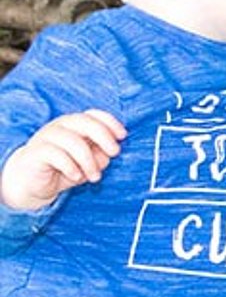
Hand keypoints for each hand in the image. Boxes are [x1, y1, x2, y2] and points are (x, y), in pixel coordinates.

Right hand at [0, 110, 125, 211]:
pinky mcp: (36, 152)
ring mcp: (46, 137)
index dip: (110, 122)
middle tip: (114, 153)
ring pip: (73, 141)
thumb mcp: (88, 162)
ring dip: (89, 161)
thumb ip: (100, 155)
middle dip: (104, 137)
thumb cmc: (64, 168)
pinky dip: (71, 167)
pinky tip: (76, 177)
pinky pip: (57, 155)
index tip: (122, 136)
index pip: (94, 114)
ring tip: (94, 177)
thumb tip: (109, 154)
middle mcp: (60, 126)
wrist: (31, 182)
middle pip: (85, 122)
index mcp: (75, 124)